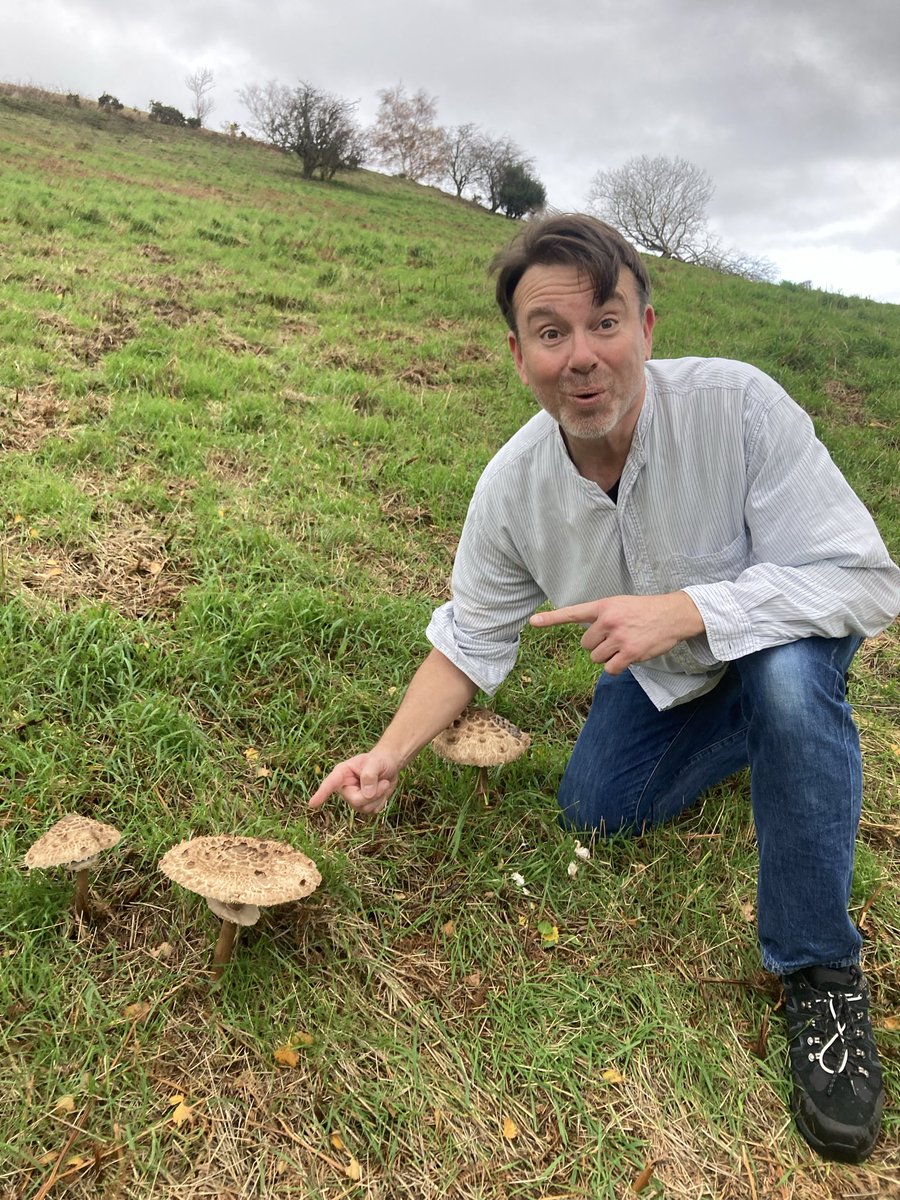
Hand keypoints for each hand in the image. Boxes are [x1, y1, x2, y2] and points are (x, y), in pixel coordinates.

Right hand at [308, 751, 400, 813]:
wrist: (389, 766)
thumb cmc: (379, 760)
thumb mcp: (376, 763)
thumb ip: (369, 776)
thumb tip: (366, 795)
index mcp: (342, 773)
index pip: (330, 784)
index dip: (321, 793)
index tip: (312, 804)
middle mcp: (345, 788)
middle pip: (356, 801)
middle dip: (373, 794)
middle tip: (384, 782)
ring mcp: (354, 798)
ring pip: (365, 808)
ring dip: (379, 797)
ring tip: (383, 783)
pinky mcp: (364, 805)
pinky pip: (373, 811)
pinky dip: (382, 801)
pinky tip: (382, 791)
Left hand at [530, 592, 704, 673]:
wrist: (673, 615)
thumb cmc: (644, 611)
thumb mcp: (620, 604)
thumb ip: (602, 616)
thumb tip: (588, 637)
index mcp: (603, 607)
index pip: (572, 613)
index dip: (551, 619)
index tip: (533, 622)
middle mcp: (608, 621)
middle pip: (586, 645)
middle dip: (598, 645)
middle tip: (616, 637)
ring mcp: (619, 638)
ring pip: (597, 658)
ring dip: (608, 657)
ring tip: (625, 645)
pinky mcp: (630, 653)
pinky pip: (610, 668)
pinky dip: (616, 667)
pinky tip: (628, 657)